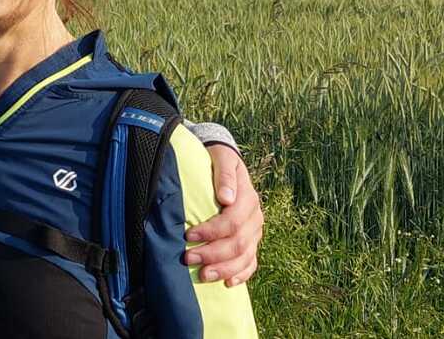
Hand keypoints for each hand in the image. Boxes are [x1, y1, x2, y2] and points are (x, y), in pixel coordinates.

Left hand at [183, 143, 260, 285]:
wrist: (227, 165)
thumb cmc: (219, 162)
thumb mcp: (221, 159)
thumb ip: (224, 176)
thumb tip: (226, 198)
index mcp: (248, 198)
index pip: (232, 222)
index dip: (211, 232)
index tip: (188, 236)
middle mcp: (255, 218)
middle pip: (238, 243)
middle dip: (212, 254)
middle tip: (188, 259)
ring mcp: (255, 232)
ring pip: (245, 257)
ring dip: (224, 269)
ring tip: (203, 276)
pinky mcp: (252, 241)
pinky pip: (252, 263)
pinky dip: (241, 275)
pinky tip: (228, 283)